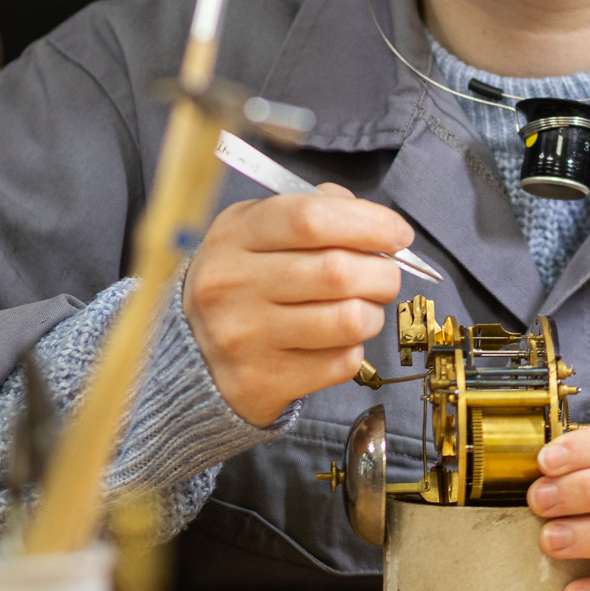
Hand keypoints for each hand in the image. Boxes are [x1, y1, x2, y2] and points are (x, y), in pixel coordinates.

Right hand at [184, 185, 410, 425]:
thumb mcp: (256, 229)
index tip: (398, 233)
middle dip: (383, 273)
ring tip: (363, 308)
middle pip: (338, 272)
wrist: (191, 354)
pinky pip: (340, 363)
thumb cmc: (243, 281)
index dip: (368, 223)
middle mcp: (233, 285)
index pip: (311, 218)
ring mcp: (245, 337)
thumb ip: (312, 208)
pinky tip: (336, 341)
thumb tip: (377, 224)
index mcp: (234, 235)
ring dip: (373, 313)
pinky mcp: (262, 382)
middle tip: (386, 275)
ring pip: (348, 320)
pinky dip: (354, 349)